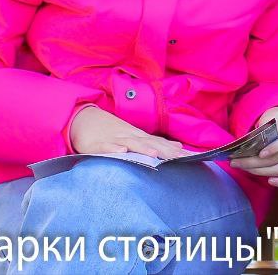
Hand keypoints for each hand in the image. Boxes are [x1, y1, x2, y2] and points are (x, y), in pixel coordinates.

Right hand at [68, 105, 188, 158]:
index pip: (162, 145)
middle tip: (182, 158)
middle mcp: (130, 137)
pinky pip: (105, 147)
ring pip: (131, 144)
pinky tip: (120, 151)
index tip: (193, 157)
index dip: (177, 151)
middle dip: (166, 151)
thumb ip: (156, 143)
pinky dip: (112, 149)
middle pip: (151, 144)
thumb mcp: (136, 137)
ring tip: (155, 155)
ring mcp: (114, 139)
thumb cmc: (112, 132)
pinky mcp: (96, 144)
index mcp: (140, 137)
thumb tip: (178, 147)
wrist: (83, 119)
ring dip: (143, 148)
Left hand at [230, 107, 277, 187]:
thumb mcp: (269, 118)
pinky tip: (270, 181)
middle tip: (237, 162)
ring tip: (243, 168)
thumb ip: (263, 130)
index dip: (275, 148)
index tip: (260, 154)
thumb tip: (246, 145)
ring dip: (260, 171)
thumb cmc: (275, 121)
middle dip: (255, 162)